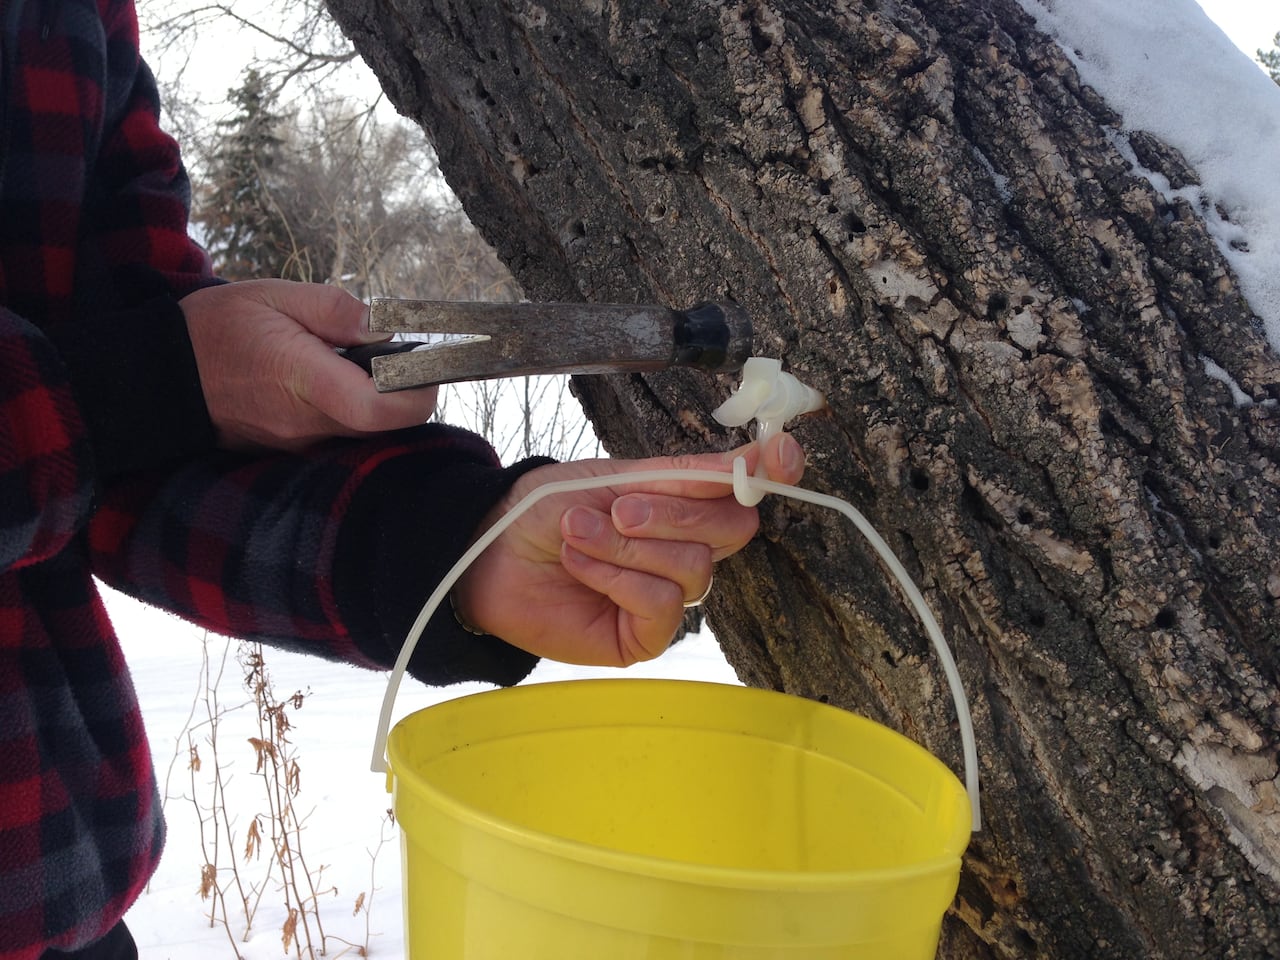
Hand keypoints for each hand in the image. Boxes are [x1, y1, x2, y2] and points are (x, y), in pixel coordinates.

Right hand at [181, 279, 437, 450]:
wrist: (160, 375)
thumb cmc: (216, 329)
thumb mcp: (274, 296)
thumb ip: (337, 310)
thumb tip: (386, 327)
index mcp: (303, 379)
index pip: (383, 408)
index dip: (420, 391)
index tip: (427, 365)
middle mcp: (305, 423)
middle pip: (386, 423)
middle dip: (405, 391)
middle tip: (395, 354)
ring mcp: (298, 443)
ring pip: (364, 429)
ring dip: (375, 398)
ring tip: (353, 361)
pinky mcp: (292, 450)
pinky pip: (338, 432)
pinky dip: (348, 408)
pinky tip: (331, 380)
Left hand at [452, 432, 805, 666]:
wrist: (489, 551)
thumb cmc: (547, 511)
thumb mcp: (618, 477)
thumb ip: (689, 475)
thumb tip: (762, 455)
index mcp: (683, 504)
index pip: (745, 492)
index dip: (771, 472)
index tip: (784, 454)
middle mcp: (685, 550)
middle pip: (734, 531)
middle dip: (675, 514)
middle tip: (619, 509)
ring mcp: (667, 596)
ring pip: (694, 569)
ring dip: (628, 547)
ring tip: (579, 536)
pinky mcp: (644, 637)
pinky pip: (663, 606)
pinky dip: (619, 580)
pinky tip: (582, 567)